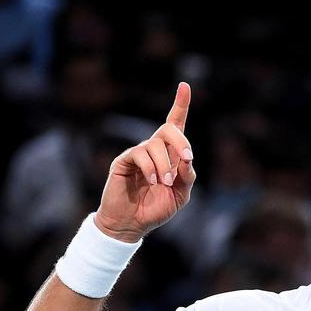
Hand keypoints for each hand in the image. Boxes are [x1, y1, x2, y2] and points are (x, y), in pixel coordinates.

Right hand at [95, 82, 195, 241]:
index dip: (180, 104)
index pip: (175, 124)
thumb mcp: (180, 195)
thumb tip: (187, 159)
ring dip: (165, 164)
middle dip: (180, 141)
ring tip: (164, 182)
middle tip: (186, 158)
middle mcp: (153, 150)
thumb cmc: (155, 209)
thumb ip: (187, 177)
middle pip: (168, 129)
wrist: (131, 224)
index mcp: (170, 155)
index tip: (184, 86)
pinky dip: (150, 168)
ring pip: (155, 144)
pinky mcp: (123, 161)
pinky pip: (139, 154)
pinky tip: (152, 182)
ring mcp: (138, 154)